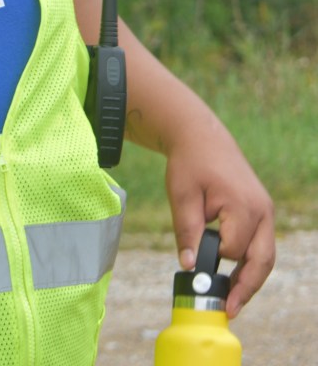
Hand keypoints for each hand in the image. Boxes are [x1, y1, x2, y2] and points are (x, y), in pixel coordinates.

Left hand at [164, 125, 274, 317]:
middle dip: (247, 288)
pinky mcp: (261, 211)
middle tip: (229, 309)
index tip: (195, 267)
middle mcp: (262, 210)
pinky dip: (250, 262)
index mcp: (243, 205)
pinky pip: (260, 244)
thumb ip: (186, 232)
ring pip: (265, 255)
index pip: (233, 249)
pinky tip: (234, 277)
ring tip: (232, 300)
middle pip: (262, 260)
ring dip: (250, 278)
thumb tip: (188, 267)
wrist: (201, 136)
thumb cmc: (190, 163)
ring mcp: (265, 210)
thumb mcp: (181, 195)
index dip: (213, 259)